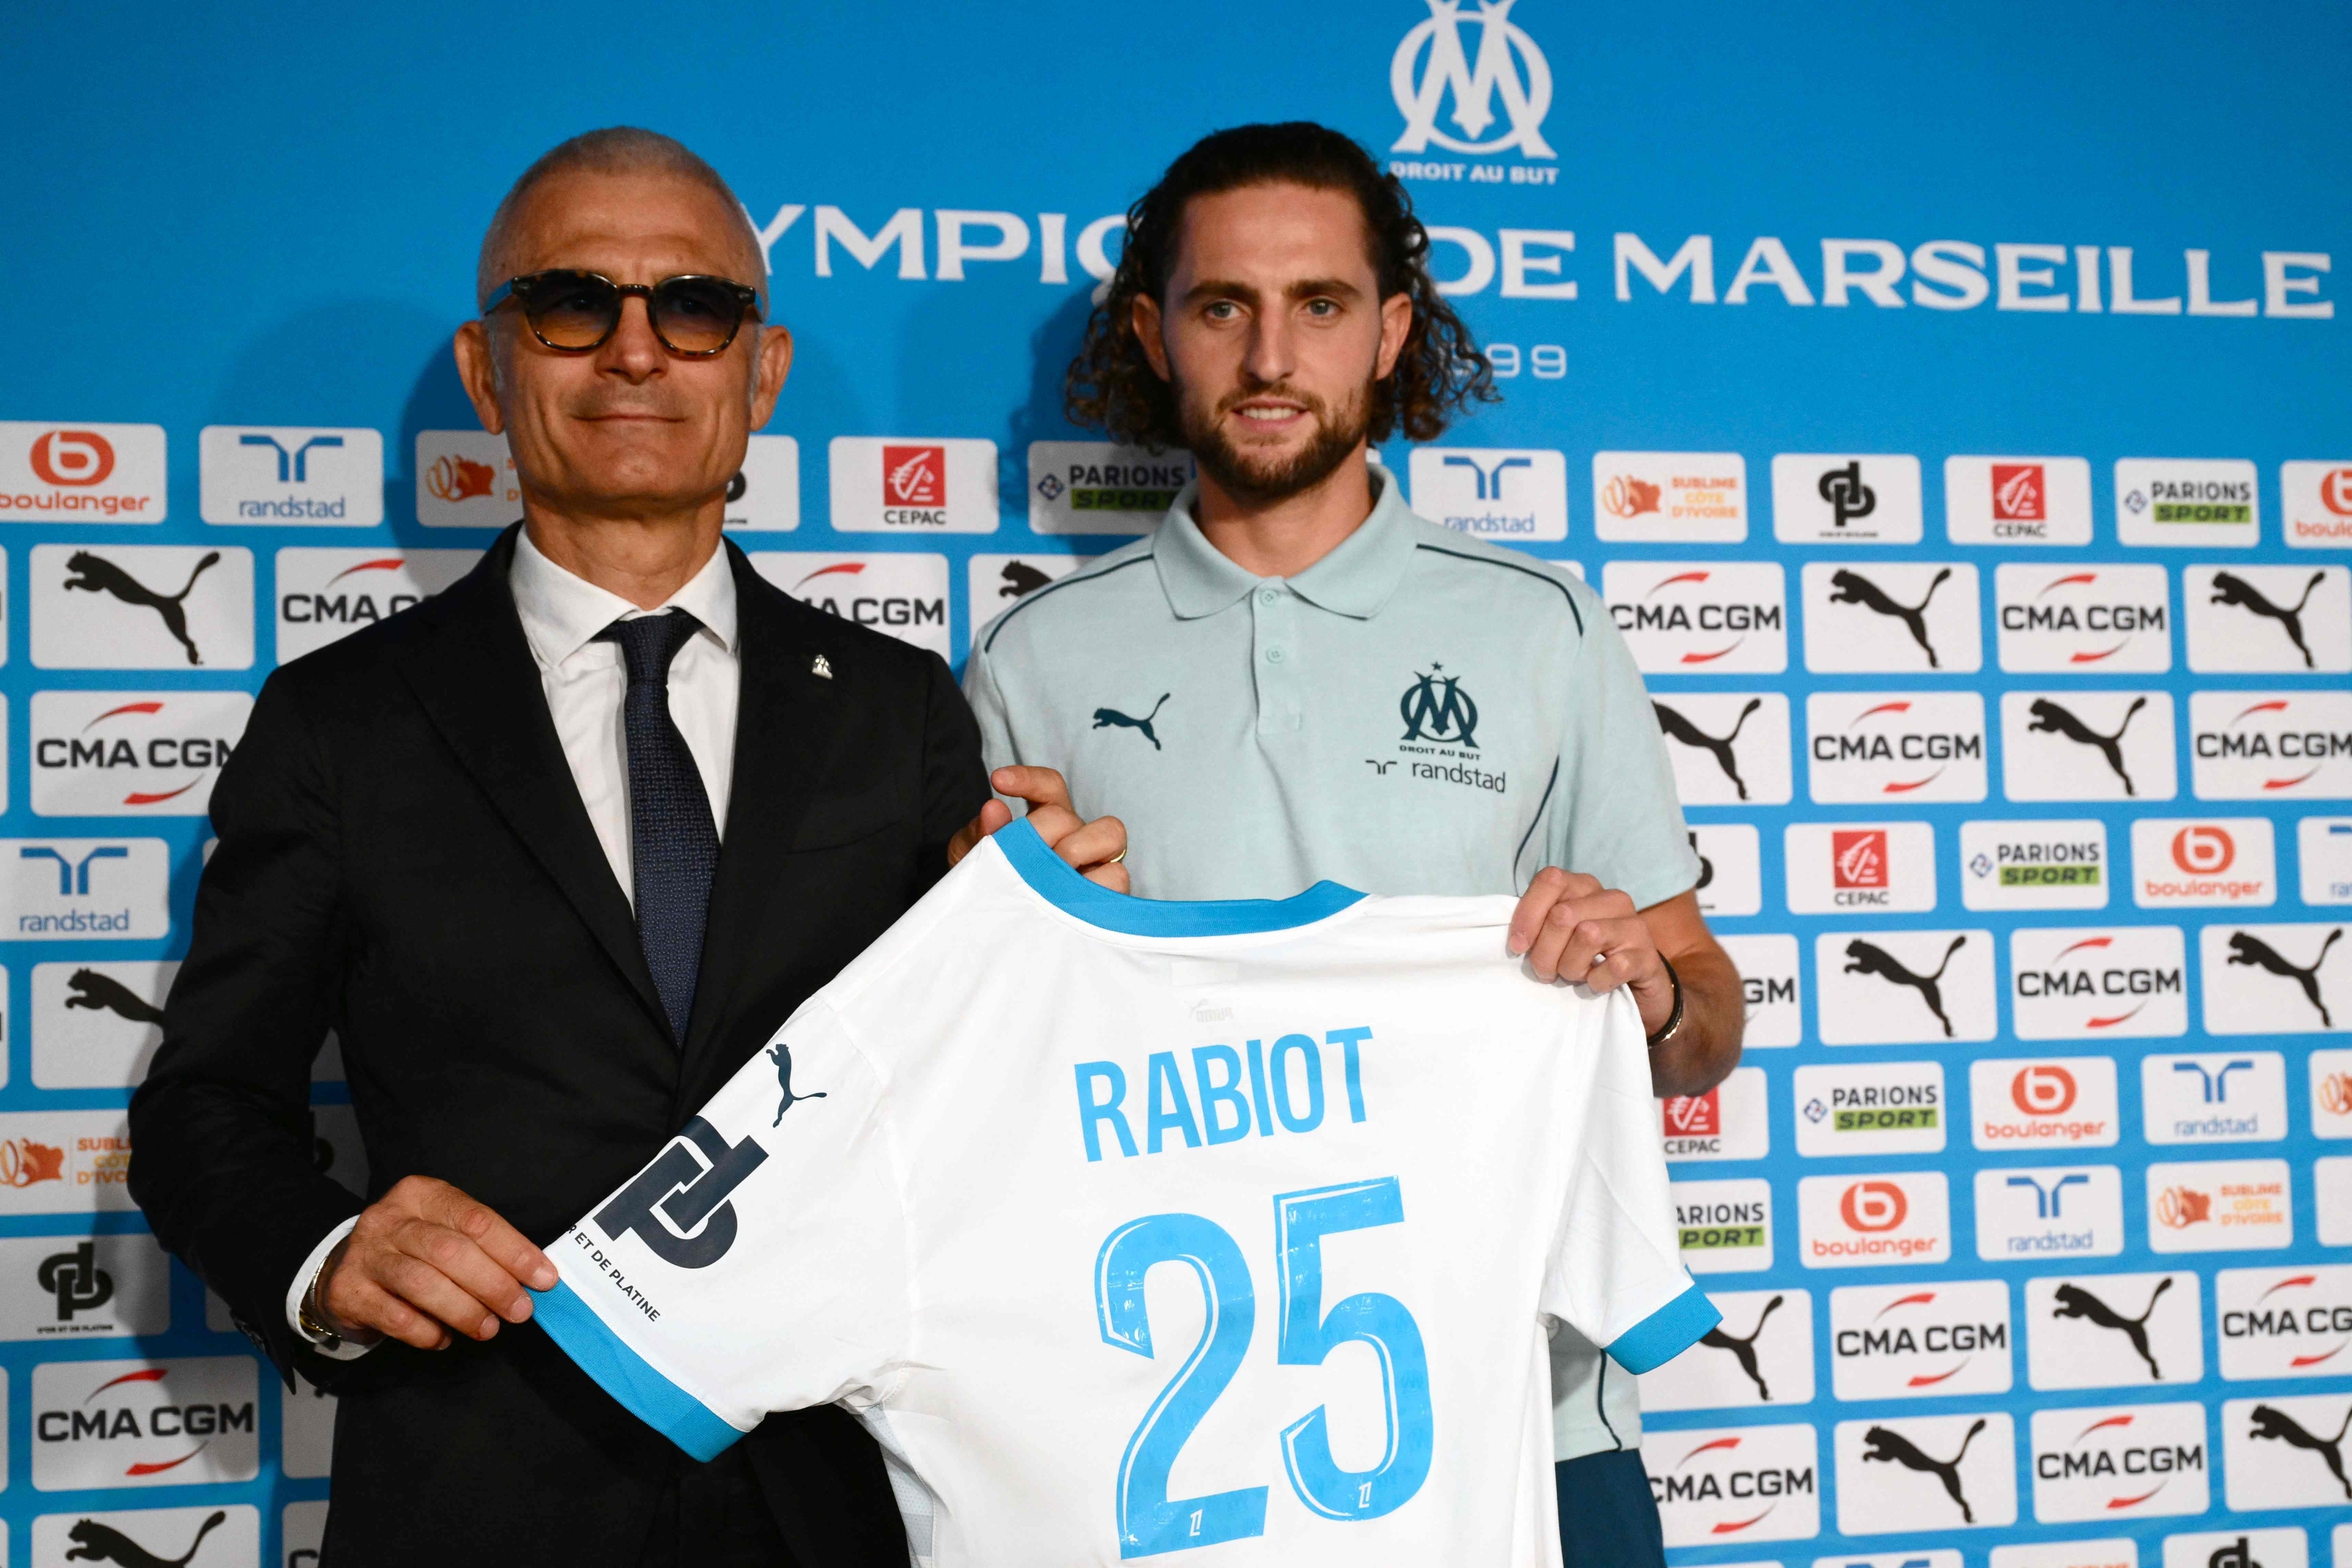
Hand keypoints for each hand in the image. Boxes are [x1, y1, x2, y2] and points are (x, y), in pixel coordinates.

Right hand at [312, 1175, 556, 1351]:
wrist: (343, 1265)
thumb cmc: (412, 1248)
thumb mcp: (444, 1229)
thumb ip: (482, 1246)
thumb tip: (534, 1278)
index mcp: (423, 1194)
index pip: (477, 1220)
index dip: (515, 1251)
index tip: (544, 1278)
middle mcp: (390, 1219)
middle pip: (450, 1252)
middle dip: (493, 1285)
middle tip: (520, 1310)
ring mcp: (365, 1254)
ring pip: (422, 1284)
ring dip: (464, 1311)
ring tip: (488, 1328)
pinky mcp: (348, 1291)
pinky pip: (396, 1317)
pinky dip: (427, 1332)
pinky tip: (444, 1338)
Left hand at [948, 765, 1128, 891]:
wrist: (996, 935)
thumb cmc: (990, 889)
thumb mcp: (973, 860)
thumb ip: (979, 835)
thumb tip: (993, 809)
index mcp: (1047, 821)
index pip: (1049, 787)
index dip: (1028, 779)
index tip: (998, 781)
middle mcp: (1076, 837)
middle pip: (1067, 815)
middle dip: (1039, 832)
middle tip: (1018, 860)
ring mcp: (1096, 866)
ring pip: (1111, 835)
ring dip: (1077, 850)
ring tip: (1047, 878)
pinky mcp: (1108, 897)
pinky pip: (1117, 877)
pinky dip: (1094, 885)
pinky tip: (1063, 903)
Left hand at [1506, 867, 1674, 1034]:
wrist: (1635, 982)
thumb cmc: (1587, 956)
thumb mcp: (1559, 935)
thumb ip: (1539, 925)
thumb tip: (1516, 939)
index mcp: (1585, 887)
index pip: (1550, 880)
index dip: (1527, 914)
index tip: (1517, 946)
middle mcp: (1612, 899)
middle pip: (1562, 915)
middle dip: (1544, 952)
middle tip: (1545, 972)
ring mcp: (1633, 926)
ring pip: (1587, 936)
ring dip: (1570, 967)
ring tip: (1573, 975)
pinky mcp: (1646, 956)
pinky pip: (1612, 967)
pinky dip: (1596, 982)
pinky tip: (1595, 984)